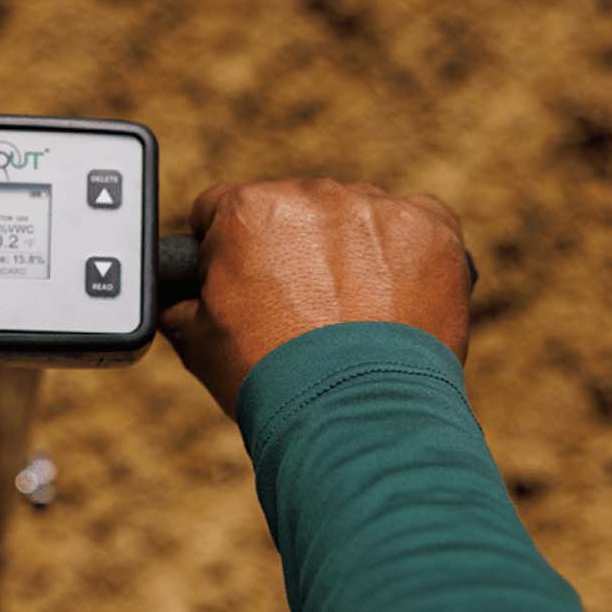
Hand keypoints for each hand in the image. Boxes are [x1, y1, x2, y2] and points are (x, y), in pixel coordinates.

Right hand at [161, 178, 471, 416]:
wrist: (355, 417)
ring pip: (355, 217)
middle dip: (293, 249)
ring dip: (351, 252)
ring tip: (354, 315)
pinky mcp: (431, 230)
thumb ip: (183, 300)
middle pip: (293, 210)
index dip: (227, 249)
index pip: (222, 209)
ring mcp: (376, 209)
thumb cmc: (273, 382)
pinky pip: (416, 226)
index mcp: (246, 211)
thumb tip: (180, 294)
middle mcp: (311, 194)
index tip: (247, 283)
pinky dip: (408, 257)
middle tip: (302, 310)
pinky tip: (396, 302)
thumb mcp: (197, 343)